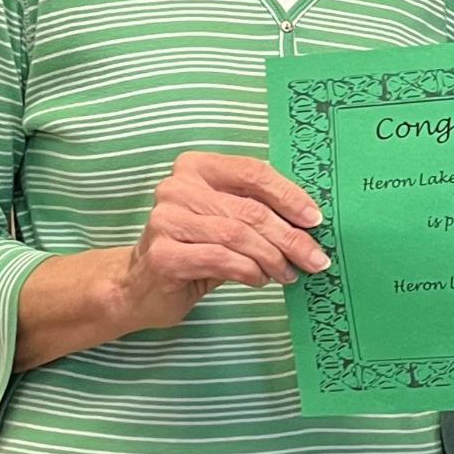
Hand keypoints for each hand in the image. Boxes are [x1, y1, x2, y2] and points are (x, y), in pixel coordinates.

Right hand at [114, 152, 328, 331]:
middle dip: (290, 236)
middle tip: (315, 258)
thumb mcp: (225, 219)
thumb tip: (310, 220)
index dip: (289, 195)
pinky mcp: (163, 254)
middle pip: (250, 209)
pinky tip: (260, 280)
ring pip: (238, 235)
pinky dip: (249, 271)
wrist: (138, 286)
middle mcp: (177, 187)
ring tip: (289, 273)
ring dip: (273, 257)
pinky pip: (221, 260)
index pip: (253, 172)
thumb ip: (256, 210)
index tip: (315, 219)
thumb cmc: (193, 247)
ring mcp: (166, 220)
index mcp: (197, 166)